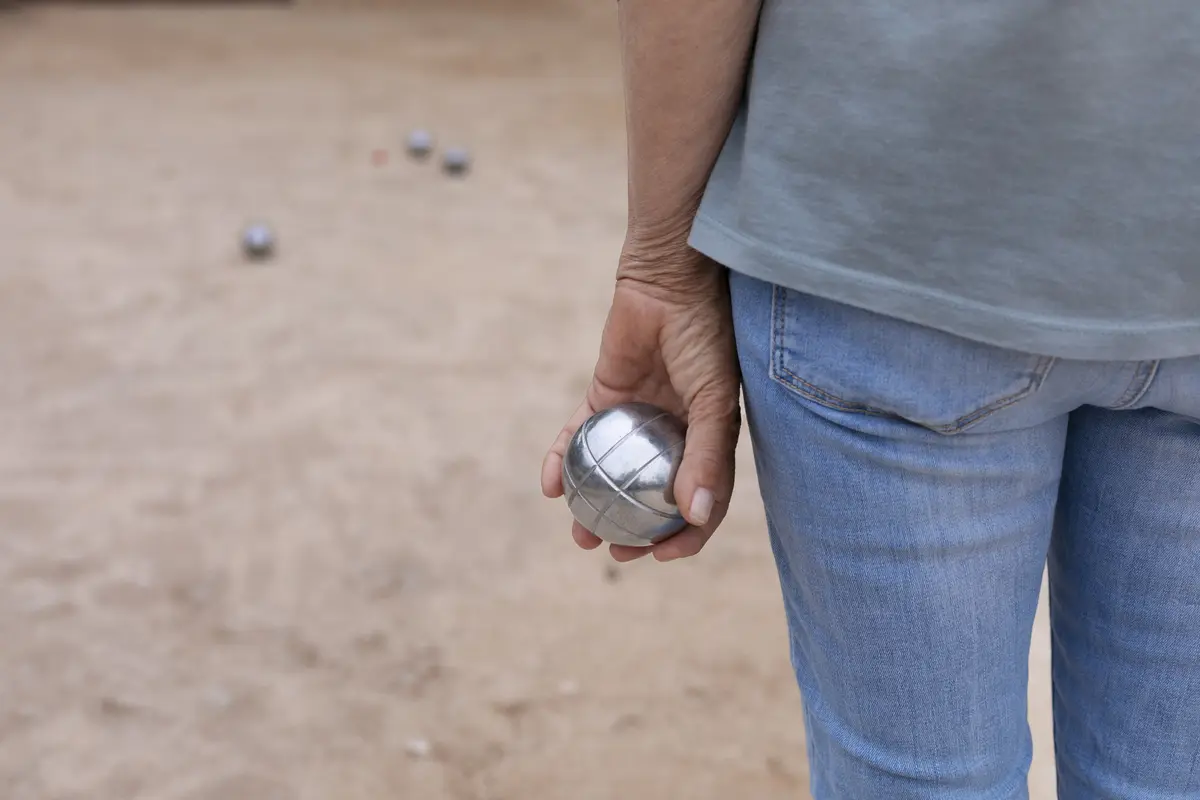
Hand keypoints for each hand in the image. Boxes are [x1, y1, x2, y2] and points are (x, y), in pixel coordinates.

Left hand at [540, 243, 740, 561]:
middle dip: (633, 532)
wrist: (670, 280)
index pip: (700, 502)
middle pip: (650, 496)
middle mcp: (674, 435)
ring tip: (577, 533)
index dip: (684, 537)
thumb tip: (695, 517)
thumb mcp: (714, 400)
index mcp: (709, 440)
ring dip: (594, 506)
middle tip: (612, 551)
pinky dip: (562, 460)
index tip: (659, 556)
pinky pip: (579, 435)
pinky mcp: (604, 396)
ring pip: (611, 473)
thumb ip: (708, 457)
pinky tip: (548, 485)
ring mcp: (637, 417)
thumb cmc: (706, 337)